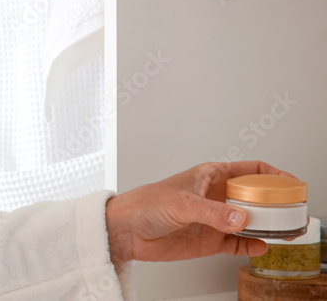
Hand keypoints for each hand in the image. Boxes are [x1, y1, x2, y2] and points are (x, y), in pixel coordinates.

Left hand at [105, 161, 295, 263]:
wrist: (126, 230)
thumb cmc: (145, 204)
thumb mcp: (181, 203)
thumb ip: (212, 212)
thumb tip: (240, 218)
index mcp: (210, 176)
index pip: (249, 170)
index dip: (272, 175)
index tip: (291, 183)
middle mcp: (216, 196)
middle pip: (255, 197)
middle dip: (275, 204)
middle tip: (291, 213)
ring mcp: (215, 219)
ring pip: (250, 221)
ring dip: (267, 227)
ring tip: (283, 232)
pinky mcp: (210, 240)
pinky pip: (238, 243)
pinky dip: (251, 245)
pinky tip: (260, 247)